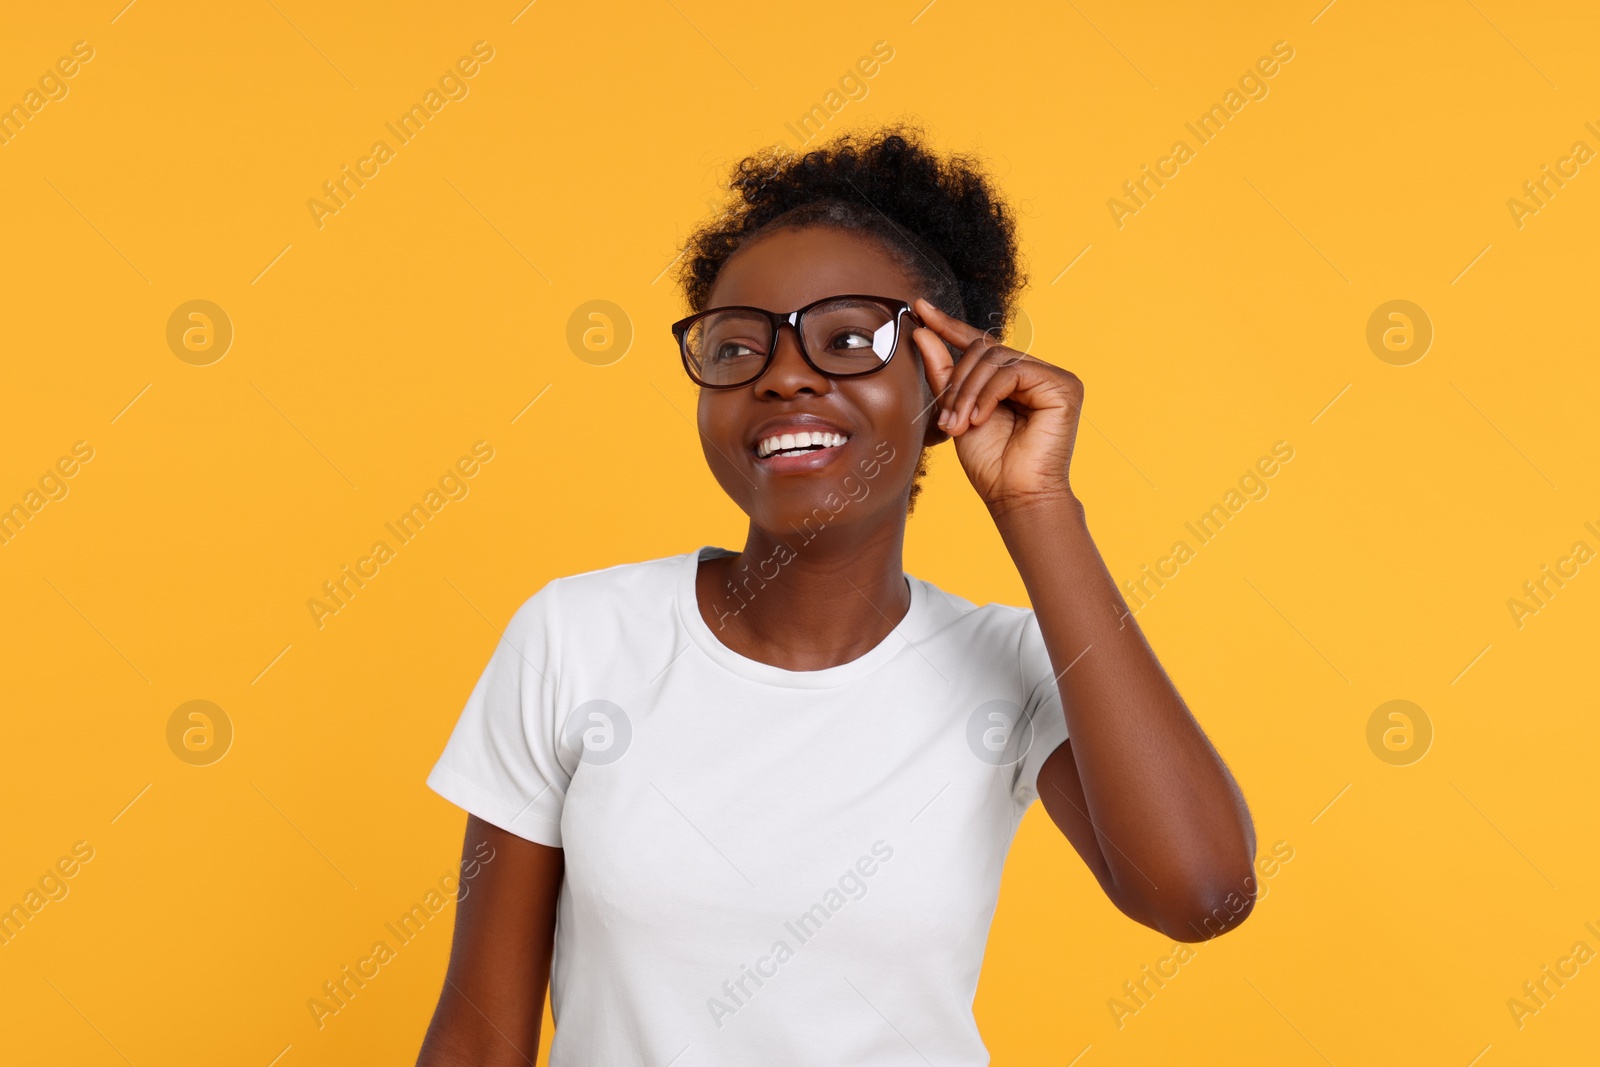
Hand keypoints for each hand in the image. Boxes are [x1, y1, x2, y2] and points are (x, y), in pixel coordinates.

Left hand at [910, 298, 1083, 515]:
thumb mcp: (956, 410)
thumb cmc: (990, 462)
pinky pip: (1013, 372)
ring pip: (997, 360)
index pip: (980, 344)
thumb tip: (923, 330)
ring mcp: (1052, 378)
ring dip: (969, 392)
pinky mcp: (1064, 386)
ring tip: (960, 424)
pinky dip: (989, 394)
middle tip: (947, 419)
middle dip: (958, 383)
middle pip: (985, 352)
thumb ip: (944, 372)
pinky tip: (981, 419)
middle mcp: (1035, 374)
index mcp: (1013, 380)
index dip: (950, 326)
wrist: (1014, 496)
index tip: (921, 309)